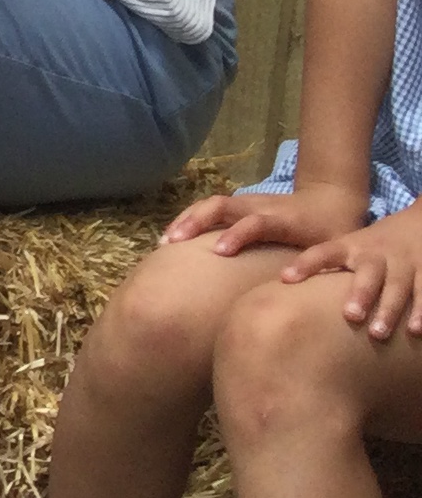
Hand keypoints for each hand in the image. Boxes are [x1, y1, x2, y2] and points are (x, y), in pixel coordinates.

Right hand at [162, 183, 369, 256]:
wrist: (331, 200)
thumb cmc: (331, 233)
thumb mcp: (332, 251)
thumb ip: (315, 269)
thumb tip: (297, 298)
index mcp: (284, 219)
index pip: (257, 222)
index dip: (237, 234)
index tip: (219, 252)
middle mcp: (261, 206)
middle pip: (223, 206)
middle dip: (196, 222)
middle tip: (174, 243)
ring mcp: (248, 202)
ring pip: (211, 204)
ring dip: (187, 220)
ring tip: (166, 242)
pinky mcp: (239, 204)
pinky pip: (209, 208)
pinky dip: (188, 219)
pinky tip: (173, 238)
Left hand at [280, 205, 421, 339]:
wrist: (420, 225)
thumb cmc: (371, 247)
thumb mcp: (348, 246)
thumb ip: (320, 265)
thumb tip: (277, 287)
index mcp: (351, 247)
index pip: (323, 252)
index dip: (305, 263)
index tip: (285, 278)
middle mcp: (376, 256)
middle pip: (368, 273)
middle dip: (360, 293)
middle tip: (349, 316)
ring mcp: (403, 264)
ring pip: (397, 287)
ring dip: (389, 310)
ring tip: (378, 333)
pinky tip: (416, 331)